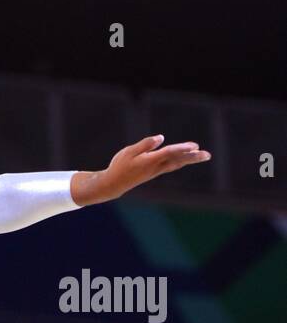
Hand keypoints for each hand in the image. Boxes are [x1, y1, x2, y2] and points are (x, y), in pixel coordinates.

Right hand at [71, 134, 210, 205]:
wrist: (114, 184)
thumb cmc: (119, 166)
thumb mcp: (128, 152)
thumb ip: (145, 145)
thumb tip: (161, 138)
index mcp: (149, 161)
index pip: (169, 153)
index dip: (182, 148)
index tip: (194, 146)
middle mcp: (156, 167)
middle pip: (178, 160)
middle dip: (193, 157)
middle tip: (207, 155)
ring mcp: (156, 170)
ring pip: (177, 163)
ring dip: (191, 159)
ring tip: (203, 155)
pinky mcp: (155, 172)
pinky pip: (172, 165)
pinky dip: (182, 161)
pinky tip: (187, 158)